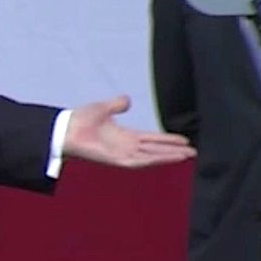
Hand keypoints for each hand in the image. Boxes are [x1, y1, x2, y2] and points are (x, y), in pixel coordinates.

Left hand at [62, 95, 194, 167]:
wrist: (65, 130)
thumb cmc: (80, 120)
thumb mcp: (103, 108)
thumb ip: (117, 105)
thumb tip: (128, 100)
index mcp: (125, 136)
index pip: (152, 138)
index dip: (168, 139)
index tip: (184, 140)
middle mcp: (127, 146)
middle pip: (156, 149)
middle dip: (174, 150)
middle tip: (195, 151)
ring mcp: (123, 154)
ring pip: (152, 156)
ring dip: (169, 156)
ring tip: (188, 155)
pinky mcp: (118, 160)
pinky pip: (142, 161)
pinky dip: (156, 159)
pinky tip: (169, 159)